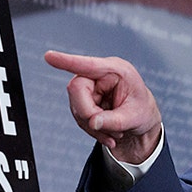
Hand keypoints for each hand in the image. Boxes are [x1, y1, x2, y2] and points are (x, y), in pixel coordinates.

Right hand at [44, 51, 162, 163]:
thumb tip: (92, 122)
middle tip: (110, 131)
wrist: (143, 120)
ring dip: (93, 127)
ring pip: (77, 108)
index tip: (49, 56)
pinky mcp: (85, 99)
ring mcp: (91, 87)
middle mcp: (100, 75)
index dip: (67, 62)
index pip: (88, 65)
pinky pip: (79, 117)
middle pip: (77, 91)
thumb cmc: (143, 111)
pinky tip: (108, 135)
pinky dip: (93, 130)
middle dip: (90, 115)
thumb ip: (113, 120)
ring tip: (115, 133)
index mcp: (116, 70)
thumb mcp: (135, 117)